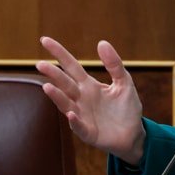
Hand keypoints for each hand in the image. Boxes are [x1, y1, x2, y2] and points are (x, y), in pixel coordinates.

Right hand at [37, 36, 146, 165]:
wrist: (134, 134)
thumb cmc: (126, 108)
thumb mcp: (124, 82)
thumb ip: (114, 64)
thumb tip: (102, 42)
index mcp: (89, 85)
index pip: (71, 66)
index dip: (59, 53)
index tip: (45, 40)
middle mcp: (81, 99)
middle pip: (65, 83)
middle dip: (53, 74)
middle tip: (40, 64)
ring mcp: (82, 115)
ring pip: (66, 104)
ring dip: (57, 97)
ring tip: (47, 87)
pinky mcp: (88, 132)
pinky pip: (79, 126)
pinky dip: (74, 121)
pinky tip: (71, 114)